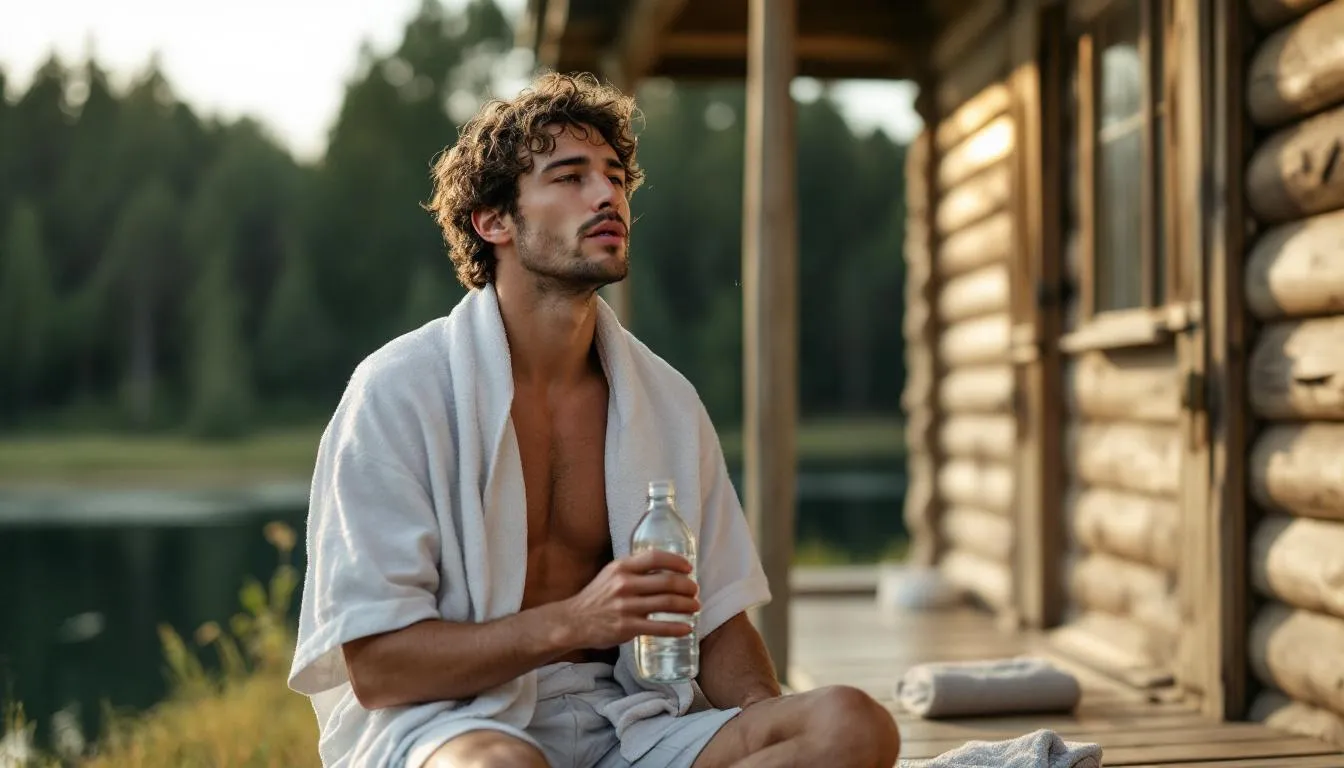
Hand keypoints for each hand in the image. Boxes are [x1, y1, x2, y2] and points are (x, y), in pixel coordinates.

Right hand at [562, 550, 699, 649]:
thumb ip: (634, 569)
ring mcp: (626, 607)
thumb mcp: (611, 574)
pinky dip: (676, 628)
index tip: (689, 568)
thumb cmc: (597, 597)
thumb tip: (666, 569)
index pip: (655, 558)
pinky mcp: (627, 627)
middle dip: (687, 587)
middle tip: (695, 591)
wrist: (574, 621)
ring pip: (666, 603)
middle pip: (666, 582)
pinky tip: (687, 628)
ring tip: (695, 607)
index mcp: (621, 567)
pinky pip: (658, 627)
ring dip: (686, 605)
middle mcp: (624, 584)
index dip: (676, 561)